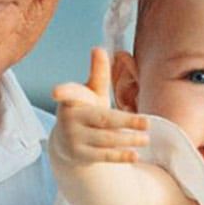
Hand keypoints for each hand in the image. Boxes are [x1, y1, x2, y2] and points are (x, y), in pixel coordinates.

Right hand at [51, 48, 148, 169]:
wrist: (68, 144)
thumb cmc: (85, 111)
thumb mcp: (90, 92)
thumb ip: (98, 73)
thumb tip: (99, 48)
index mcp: (71, 100)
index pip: (70, 94)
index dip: (63, 91)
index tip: (55, 91)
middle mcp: (69, 120)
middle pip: (103, 119)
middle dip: (126, 121)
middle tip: (148, 123)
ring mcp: (73, 139)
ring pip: (106, 139)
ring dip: (128, 139)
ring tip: (146, 138)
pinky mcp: (80, 156)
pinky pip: (103, 156)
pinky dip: (120, 156)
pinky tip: (135, 155)